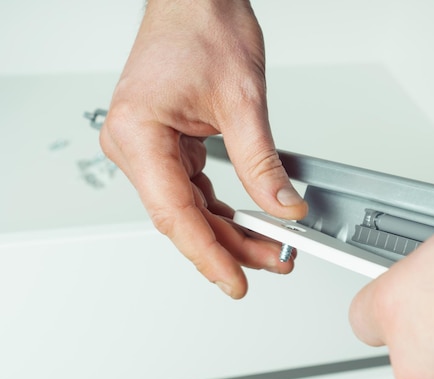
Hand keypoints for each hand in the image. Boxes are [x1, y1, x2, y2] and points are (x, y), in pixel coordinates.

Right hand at [100, 0, 306, 298]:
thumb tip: (284, 206)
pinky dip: (220, 209)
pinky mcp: (166, 144)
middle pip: (184, 217)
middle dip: (230, 245)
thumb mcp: (243, 101)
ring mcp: (148, 146)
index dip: (210, 254)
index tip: (236, 280)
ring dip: (229, 231)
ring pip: (190, 208)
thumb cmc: (203, 28)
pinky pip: (192, 189)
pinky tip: (245, 224)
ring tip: (268, 249)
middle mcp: (135, 145)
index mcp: (139, 135)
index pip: (176, 214)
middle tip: (270, 263)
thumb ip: (262, 163)